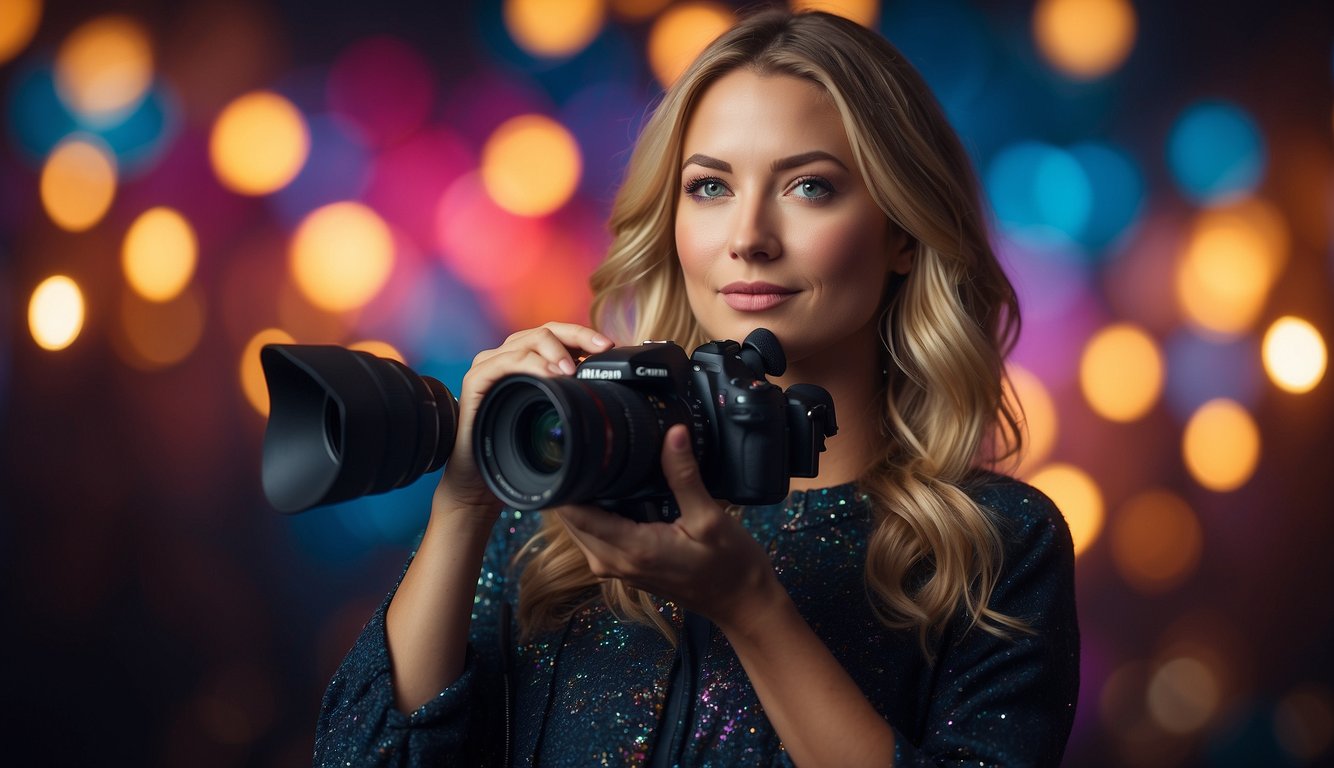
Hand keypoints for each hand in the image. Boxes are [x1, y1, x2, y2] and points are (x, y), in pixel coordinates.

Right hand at [433, 322, 613, 517]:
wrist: (478, 480)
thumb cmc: (513, 451)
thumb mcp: (550, 418)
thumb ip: (569, 397)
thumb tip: (605, 386)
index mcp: (525, 362)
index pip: (556, 335)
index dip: (582, 334)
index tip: (608, 346)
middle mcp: (505, 358)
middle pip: (543, 331)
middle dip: (576, 335)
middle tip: (600, 349)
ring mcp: (488, 367)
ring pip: (525, 341)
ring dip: (554, 350)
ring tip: (573, 369)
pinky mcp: (474, 381)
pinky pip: (503, 362)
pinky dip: (529, 364)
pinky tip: (549, 375)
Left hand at [554, 424, 781, 625]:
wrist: (741, 603)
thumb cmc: (729, 566)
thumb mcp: (710, 517)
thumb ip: (684, 476)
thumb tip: (673, 434)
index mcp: (631, 548)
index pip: (576, 515)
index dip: (566, 483)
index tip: (569, 451)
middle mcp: (615, 562)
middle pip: (570, 521)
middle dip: (572, 487)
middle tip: (584, 448)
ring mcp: (618, 568)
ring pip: (580, 530)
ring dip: (583, 500)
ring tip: (598, 464)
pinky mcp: (625, 568)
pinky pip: (596, 537)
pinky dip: (597, 514)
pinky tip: (613, 490)